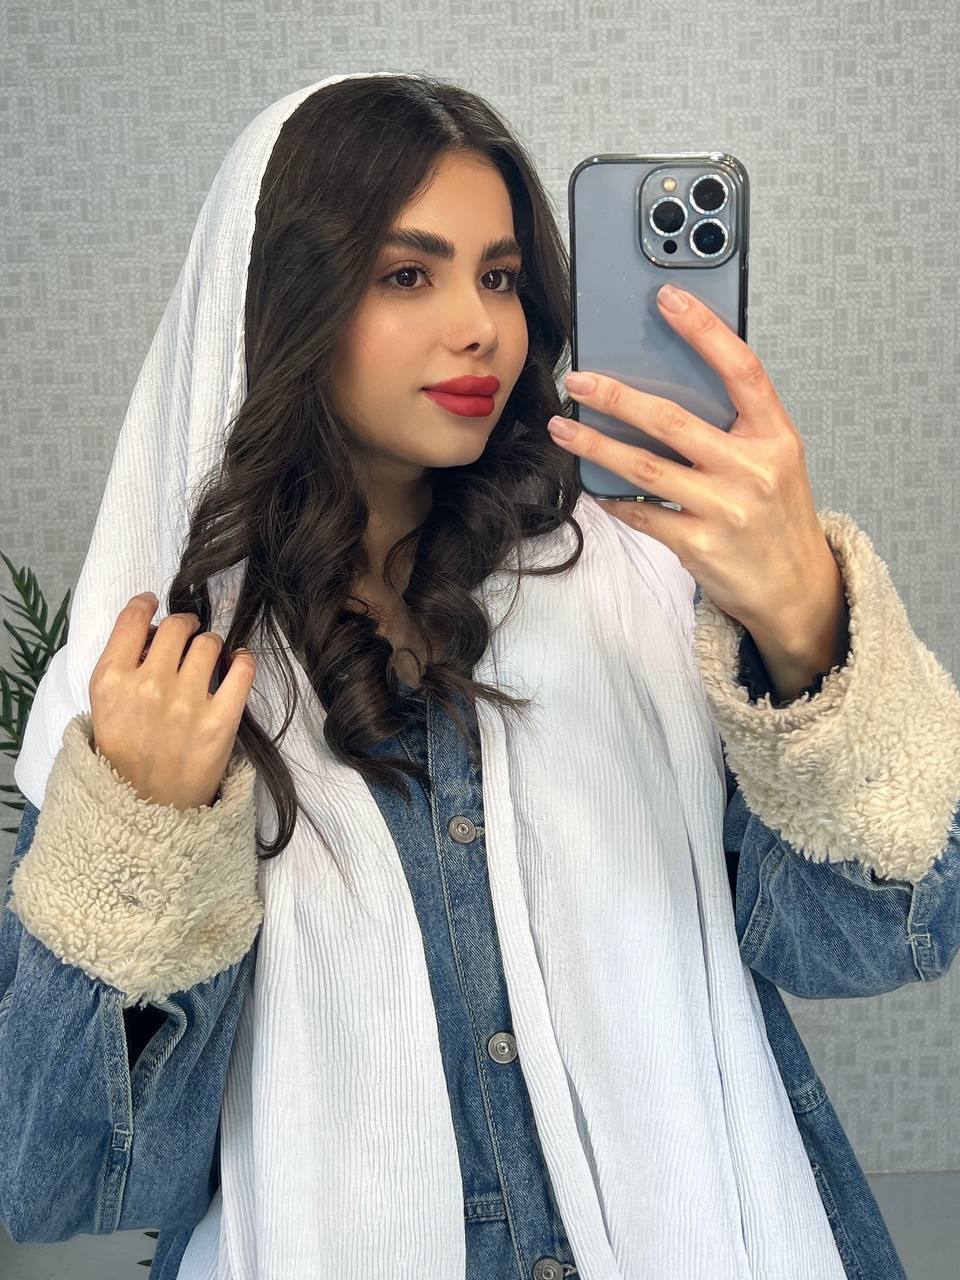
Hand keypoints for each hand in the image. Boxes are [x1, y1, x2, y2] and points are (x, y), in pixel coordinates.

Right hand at [88, 592, 256, 810]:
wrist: (145, 811)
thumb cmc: (123, 758)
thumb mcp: (102, 709)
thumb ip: (120, 667)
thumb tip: (152, 631)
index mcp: (111, 681)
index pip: (132, 620)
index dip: (146, 606)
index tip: (154, 606)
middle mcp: (148, 686)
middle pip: (176, 626)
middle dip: (184, 626)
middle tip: (187, 636)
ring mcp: (186, 703)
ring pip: (210, 643)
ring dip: (211, 646)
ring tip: (208, 660)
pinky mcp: (220, 721)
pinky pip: (242, 669)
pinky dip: (243, 660)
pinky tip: (238, 664)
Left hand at [546, 284, 841, 637]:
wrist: (797, 590)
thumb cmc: (779, 517)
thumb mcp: (777, 461)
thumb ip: (736, 425)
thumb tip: (669, 383)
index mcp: (776, 437)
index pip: (741, 369)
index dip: (704, 330)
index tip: (669, 299)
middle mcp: (752, 469)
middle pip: (672, 420)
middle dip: (617, 396)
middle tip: (579, 379)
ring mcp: (724, 509)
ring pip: (643, 467)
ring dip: (595, 445)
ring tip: (563, 427)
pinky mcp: (698, 545)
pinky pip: (641, 513)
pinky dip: (612, 497)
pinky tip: (592, 484)